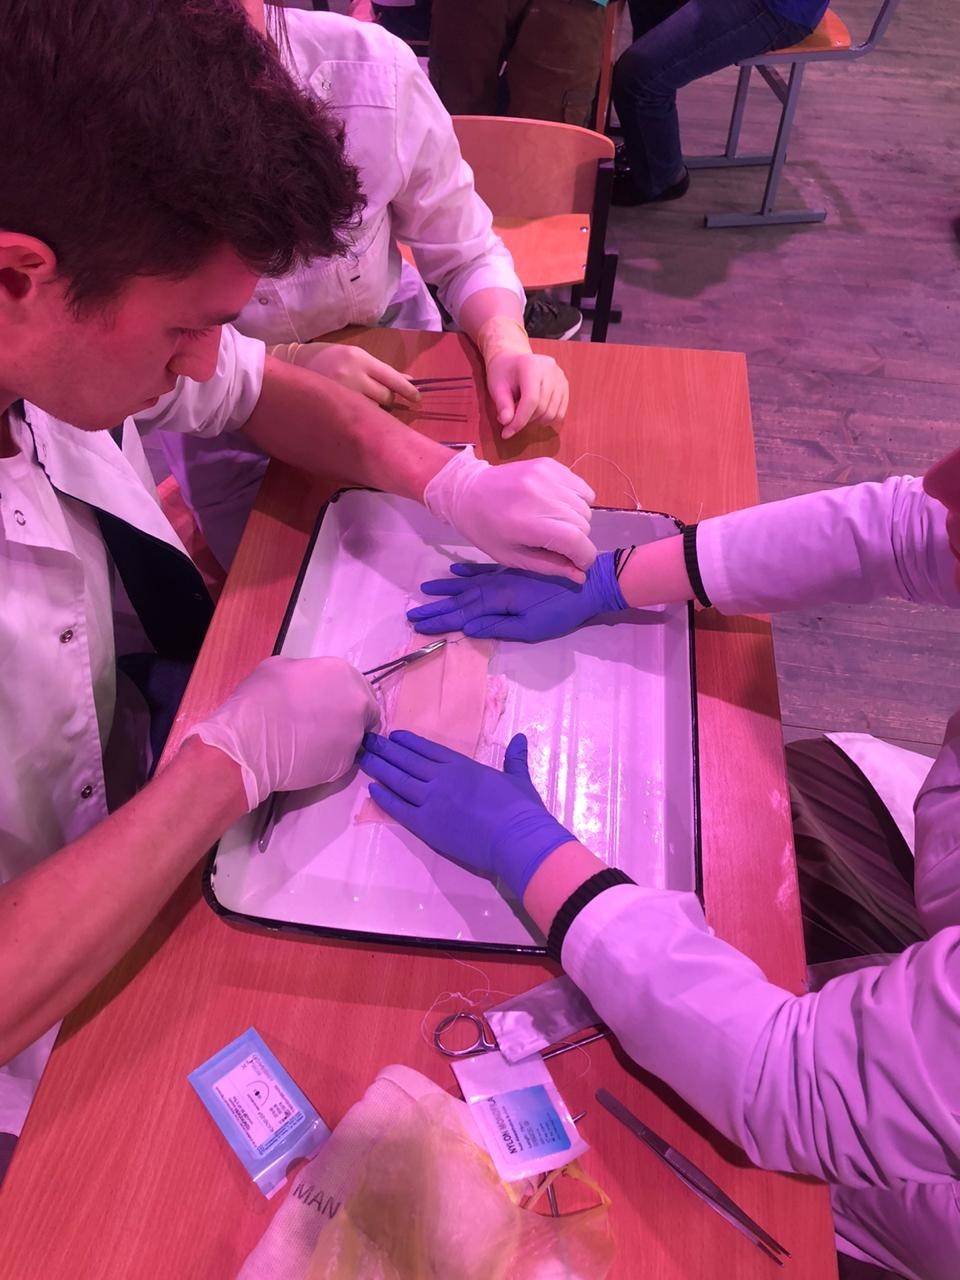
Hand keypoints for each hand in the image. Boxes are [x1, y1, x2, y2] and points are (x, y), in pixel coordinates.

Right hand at [185, 656, 379, 809]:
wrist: (248, 743)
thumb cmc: (258, 700)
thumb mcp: (278, 668)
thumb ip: (305, 672)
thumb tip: (308, 684)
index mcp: (342, 672)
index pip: (357, 686)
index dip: (343, 697)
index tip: (329, 706)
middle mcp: (357, 701)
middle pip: (365, 711)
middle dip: (349, 717)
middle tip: (325, 726)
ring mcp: (354, 734)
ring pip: (355, 736)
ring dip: (340, 738)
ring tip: (312, 743)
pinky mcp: (346, 763)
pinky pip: (343, 759)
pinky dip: (331, 759)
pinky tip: (308, 757)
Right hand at [288, 342, 420, 408]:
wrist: (293, 364)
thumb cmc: (328, 358)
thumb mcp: (355, 356)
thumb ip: (380, 370)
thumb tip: (408, 381)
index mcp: (359, 358)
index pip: (392, 378)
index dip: (408, 391)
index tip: (417, 399)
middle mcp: (352, 375)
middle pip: (386, 397)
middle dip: (388, 400)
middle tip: (379, 399)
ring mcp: (342, 393)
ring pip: (373, 410)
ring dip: (374, 410)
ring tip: (362, 404)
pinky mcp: (333, 407)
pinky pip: (358, 417)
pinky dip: (361, 417)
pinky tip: (354, 413)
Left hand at [359, 731, 572, 897]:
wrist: (516, 838)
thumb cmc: (521, 810)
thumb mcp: (519, 779)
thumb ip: (515, 758)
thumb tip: (521, 738)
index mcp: (463, 766)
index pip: (429, 749)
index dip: (409, 742)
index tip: (394, 736)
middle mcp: (442, 778)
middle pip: (408, 761)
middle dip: (387, 750)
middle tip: (368, 742)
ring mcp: (432, 800)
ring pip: (399, 780)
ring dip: (380, 768)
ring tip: (364, 758)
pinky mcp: (426, 825)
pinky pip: (399, 808)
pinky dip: (385, 798)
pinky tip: (372, 789)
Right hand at [408, 552, 626, 640]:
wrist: (587, 583)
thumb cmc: (562, 611)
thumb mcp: (532, 627)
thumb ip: (499, 626)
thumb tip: (469, 628)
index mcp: (498, 600)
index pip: (462, 613)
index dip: (440, 620)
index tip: (419, 625)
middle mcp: (496, 585)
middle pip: (460, 599)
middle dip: (437, 608)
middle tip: (413, 614)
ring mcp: (503, 576)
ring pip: (467, 585)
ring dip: (446, 590)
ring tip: (426, 591)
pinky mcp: (512, 572)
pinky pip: (483, 571)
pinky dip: (467, 573)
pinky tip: (455, 572)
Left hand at [423, 446, 596, 582]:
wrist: (467, 491)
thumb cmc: (486, 530)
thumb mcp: (512, 556)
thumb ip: (549, 566)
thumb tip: (581, 575)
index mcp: (527, 524)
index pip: (576, 540)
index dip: (584, 557)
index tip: (578, 563)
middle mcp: (540, 496)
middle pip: (583, 524)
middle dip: (577, 540)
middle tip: (557, 542)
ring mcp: (546, 476)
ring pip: (585, 506)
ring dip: (577, 520)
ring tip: (556, 522)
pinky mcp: (549, 464)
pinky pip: (581, 487)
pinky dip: (576, 500)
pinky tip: (557, 505)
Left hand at [485, 351, 568, 439]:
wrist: (513, 360)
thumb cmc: (503, 373)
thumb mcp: (496, 387)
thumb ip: (503, 405)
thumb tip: (507, 422)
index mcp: (531, 365)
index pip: (531, 399)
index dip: (519, 420)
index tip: (507, 433)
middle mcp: (550, 369)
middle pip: (542, 408)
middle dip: (525, 421)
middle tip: (511, 421)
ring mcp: (560, 377)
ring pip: (552, 413)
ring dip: (535, 422)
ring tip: (522, 414)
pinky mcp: (565, 386)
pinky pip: (560, 413)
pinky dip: (546, 420)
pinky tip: (534, 414)